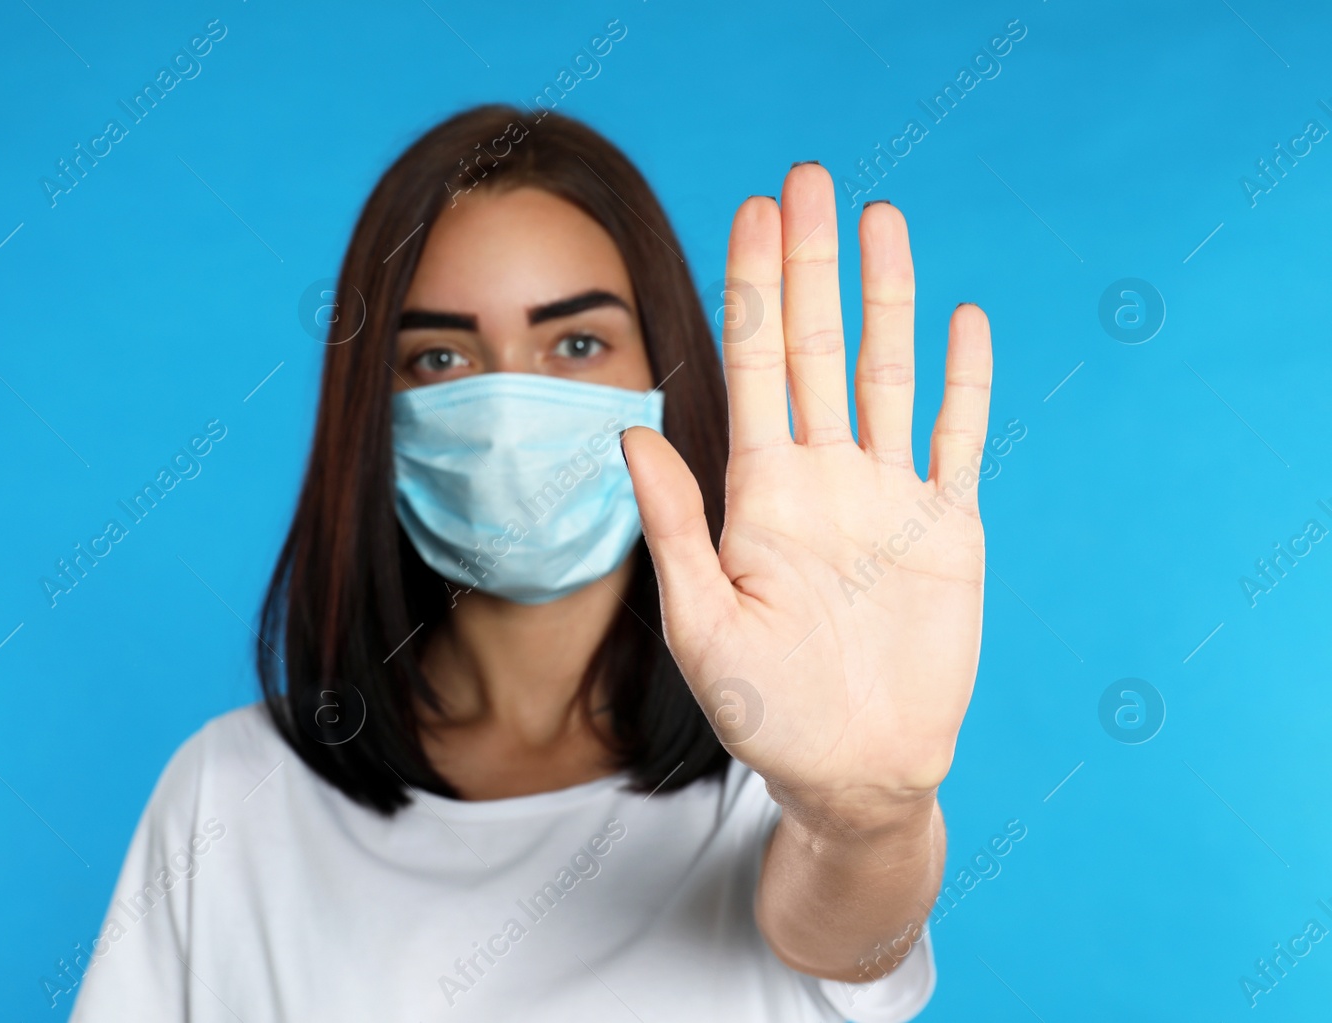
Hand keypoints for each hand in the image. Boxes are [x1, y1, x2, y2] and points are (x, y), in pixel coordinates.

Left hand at [622, 164, 991, 824]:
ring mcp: (888, 496)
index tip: (749, 212)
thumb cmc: (766, 713)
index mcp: (760, 493)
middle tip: (807, 178)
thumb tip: (629, 430)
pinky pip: (957, 437)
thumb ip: (672, 524)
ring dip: (886, 297)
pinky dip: (963, 382)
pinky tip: (962, 320)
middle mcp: (824, 477)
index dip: (753, 289)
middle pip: (817, 347)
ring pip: (886, 372)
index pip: (755, 367)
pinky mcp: (948, 526)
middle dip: (810, 263)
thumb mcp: (703, 622)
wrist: (856, 772)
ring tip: (880, 219)